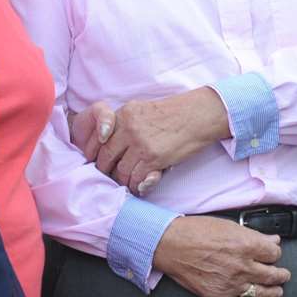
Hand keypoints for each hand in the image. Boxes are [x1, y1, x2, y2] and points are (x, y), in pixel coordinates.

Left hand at [83, 88, 229, 195]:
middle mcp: (129, 128)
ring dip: (123, 182)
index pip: (101, 139)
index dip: (98, 155)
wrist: (198, 115)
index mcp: (125, 114)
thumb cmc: (174, 113)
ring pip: (121, 171)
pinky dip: (137, 186)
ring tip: (127, 186)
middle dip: (107, 171)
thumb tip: (111, 138)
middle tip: (110, 178)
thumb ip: (127, 122)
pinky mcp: (153, 158)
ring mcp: (140, 144)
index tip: (100, 164)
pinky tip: (139, 187)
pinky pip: (137, 178)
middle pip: (107, 157)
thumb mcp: (144, 109)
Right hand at [153, 215, 288, 296]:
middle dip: (281, 275)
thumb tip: (272, 240)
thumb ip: (253, 235)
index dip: (276, 254)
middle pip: (273, 275)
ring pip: (262, 293)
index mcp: (247, 245)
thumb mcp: (228, 226)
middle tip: (283, 275)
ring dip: (273, 292)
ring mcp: (231, 284)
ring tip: (277, 291)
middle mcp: (243, 266)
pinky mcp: (218, 296)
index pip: (275, 254)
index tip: (273, 254)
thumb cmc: (195, 231)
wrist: (171, 244)